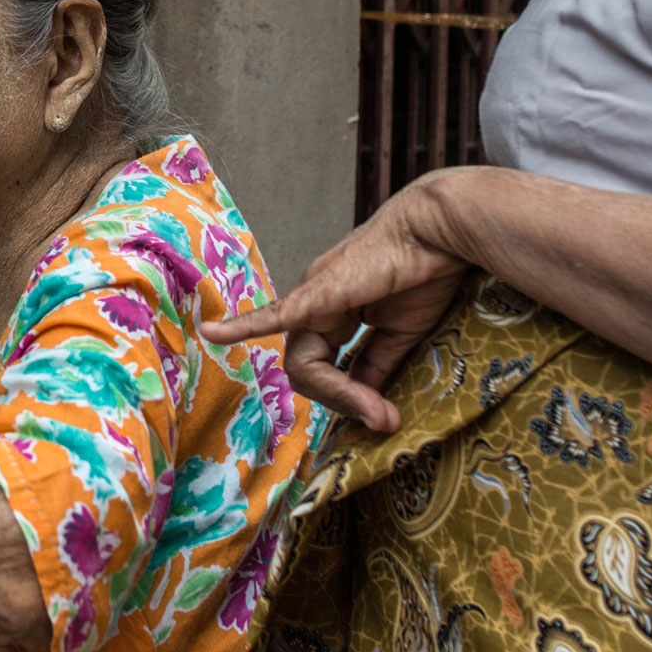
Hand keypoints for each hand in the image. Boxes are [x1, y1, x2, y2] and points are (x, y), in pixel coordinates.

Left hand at [199, 175, 475, 431]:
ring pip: (302, 362)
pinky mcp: (319, 291)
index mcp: (331, 314)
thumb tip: (367, 408)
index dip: (349, 399)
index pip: (320, 371)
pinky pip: (276, 315)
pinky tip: (211, 333)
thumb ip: (375, 366)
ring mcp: (312, 296)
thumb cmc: (423, 273)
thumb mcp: (398, 334)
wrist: (439, 234)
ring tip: (375, 410)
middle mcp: (313, 305)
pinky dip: (244, 326)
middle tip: (381, 417)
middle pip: (305, 372)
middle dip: (342, 400)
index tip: (384, 417)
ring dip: (337, 392)